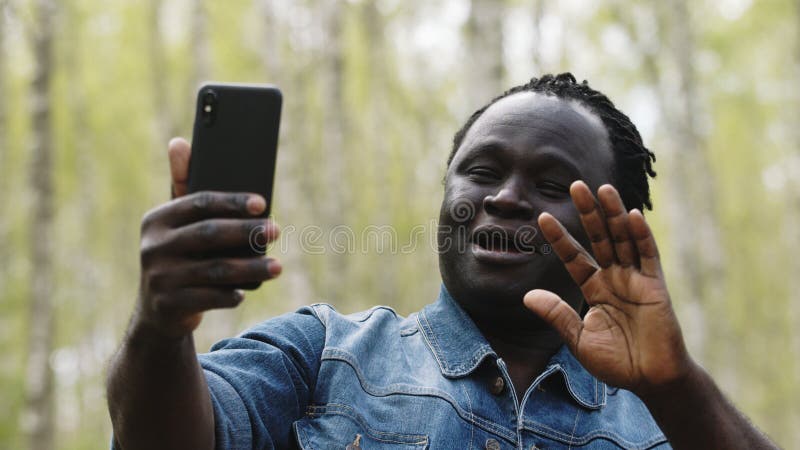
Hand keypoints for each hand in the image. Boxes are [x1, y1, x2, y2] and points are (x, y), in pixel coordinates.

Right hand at [133, 138, 281, 338]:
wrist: (157, 309)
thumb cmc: (178, 254)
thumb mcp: (176, 222)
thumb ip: (182, 186)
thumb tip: (179, 142)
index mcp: (158, 219)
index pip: (199, 203)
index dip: (232, 202)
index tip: (262, 203)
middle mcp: (154, 246)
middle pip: (209, 234)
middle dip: (247, 232)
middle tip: (276, 229)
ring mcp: (159, 277)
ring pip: (214, 270)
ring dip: (250, 268)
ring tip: (278, 266)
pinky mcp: (168, 304)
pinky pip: (208, 298)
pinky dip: (230, 295)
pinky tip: (247, 291)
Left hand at [524, 181, 691, 394]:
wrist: (650, 380)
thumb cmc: (617, 362)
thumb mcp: (579, 338)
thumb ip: (557, 315)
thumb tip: (527, 296)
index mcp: (594, 288)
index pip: (574, 256)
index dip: (560, 237)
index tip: (543, 217)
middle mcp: (614, 278)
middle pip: (599, 238)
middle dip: (588, 212)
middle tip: (575, 184)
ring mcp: (636, 279)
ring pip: (623, 239)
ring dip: (613, 213)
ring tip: (602, 188)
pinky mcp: (655, 286)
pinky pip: (648, 256)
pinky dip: (640, 235)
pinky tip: (631, 214)